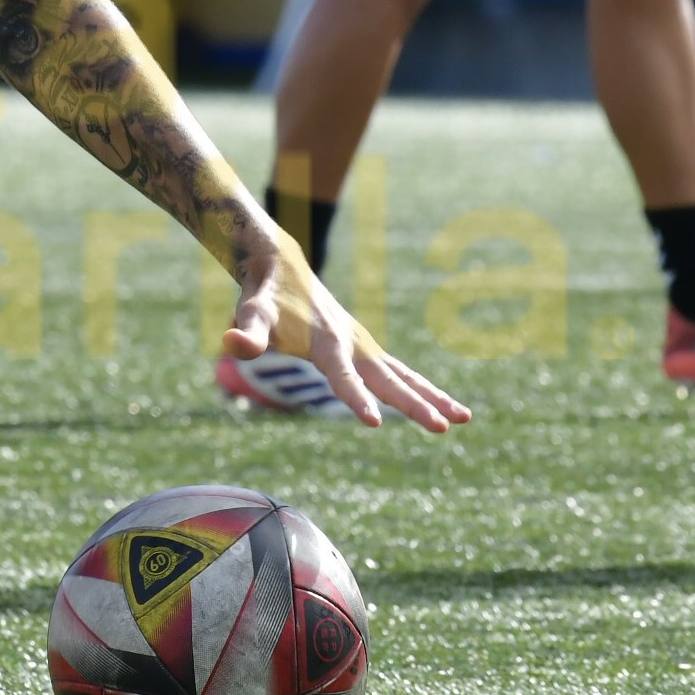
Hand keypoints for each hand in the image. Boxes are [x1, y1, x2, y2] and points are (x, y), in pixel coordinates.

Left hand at [225, 237, 471, 435]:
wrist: (283, 267)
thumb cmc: (264, 298)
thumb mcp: (250, 314)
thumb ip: (245, 332)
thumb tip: (229, 342)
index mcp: (327, 341)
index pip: (342, 377)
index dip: (356, 399)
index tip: (376, 424)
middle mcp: (354, 344)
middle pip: (388, 380)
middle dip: (416, 405)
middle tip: (444, 428)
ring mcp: (365, 346)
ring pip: (405, 375)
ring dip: (434, 396)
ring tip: (465, 418)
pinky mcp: (367, 349)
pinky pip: (401, 372)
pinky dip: (424, 388)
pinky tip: (444, 406)